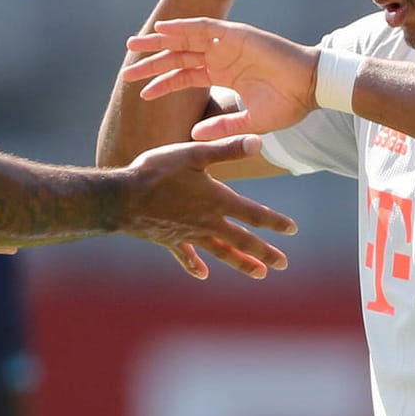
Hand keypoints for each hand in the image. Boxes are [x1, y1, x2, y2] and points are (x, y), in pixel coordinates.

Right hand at [120, 134, 295, 279]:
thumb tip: (259, 141)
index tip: (291, 229)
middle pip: (242, 240)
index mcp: (217, 200)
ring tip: (259, 274)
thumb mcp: (194, 153)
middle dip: (264, 252)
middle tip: (283, 263)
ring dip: (241, 263)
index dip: (274, 221)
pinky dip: (195, 264)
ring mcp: (189, 234)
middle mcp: (207, 222)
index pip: (253, 214)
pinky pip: (186, 256)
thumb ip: (227, 150)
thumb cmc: (158, 171)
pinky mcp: (169, 240)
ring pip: (221, 252)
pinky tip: (203, 274)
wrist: (123, 198)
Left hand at [122, 17, 318, 139]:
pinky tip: (163, 30)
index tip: (142, 93)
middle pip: (178, 56)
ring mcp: (227, 43)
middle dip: (152, 61)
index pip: (184, 76)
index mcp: (222, 74)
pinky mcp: (236, 34)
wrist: (311, 88)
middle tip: (127, 68)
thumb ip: (221, 127)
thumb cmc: (287, 104)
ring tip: (135, 44)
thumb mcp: (249, 122)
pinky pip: (204, 27)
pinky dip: (183, 27)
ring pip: (185, 39)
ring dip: (159, 41)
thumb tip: (193, 134)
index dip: (162, 84)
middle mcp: (221, 56)